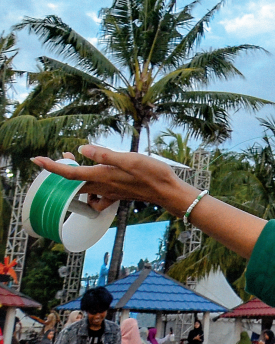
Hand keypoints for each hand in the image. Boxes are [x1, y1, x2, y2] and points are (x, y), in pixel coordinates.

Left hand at [32, 146, 195, 216]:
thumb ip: (105, 155)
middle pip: (73, 181)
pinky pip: (98, 194)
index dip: (52, 167)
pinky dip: (93, 189)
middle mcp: (103, 186)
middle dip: (63, 169)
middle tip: (63, 155)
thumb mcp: (130, 159)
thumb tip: (82, 149)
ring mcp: (109, 191)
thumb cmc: (153, 174)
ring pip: (84, 187)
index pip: (70, 173)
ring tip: (79, 162)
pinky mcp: (117, 192)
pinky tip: (99, 181)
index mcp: (103, 176)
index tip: (36, 160)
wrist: (168, 191)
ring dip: (76, 176)